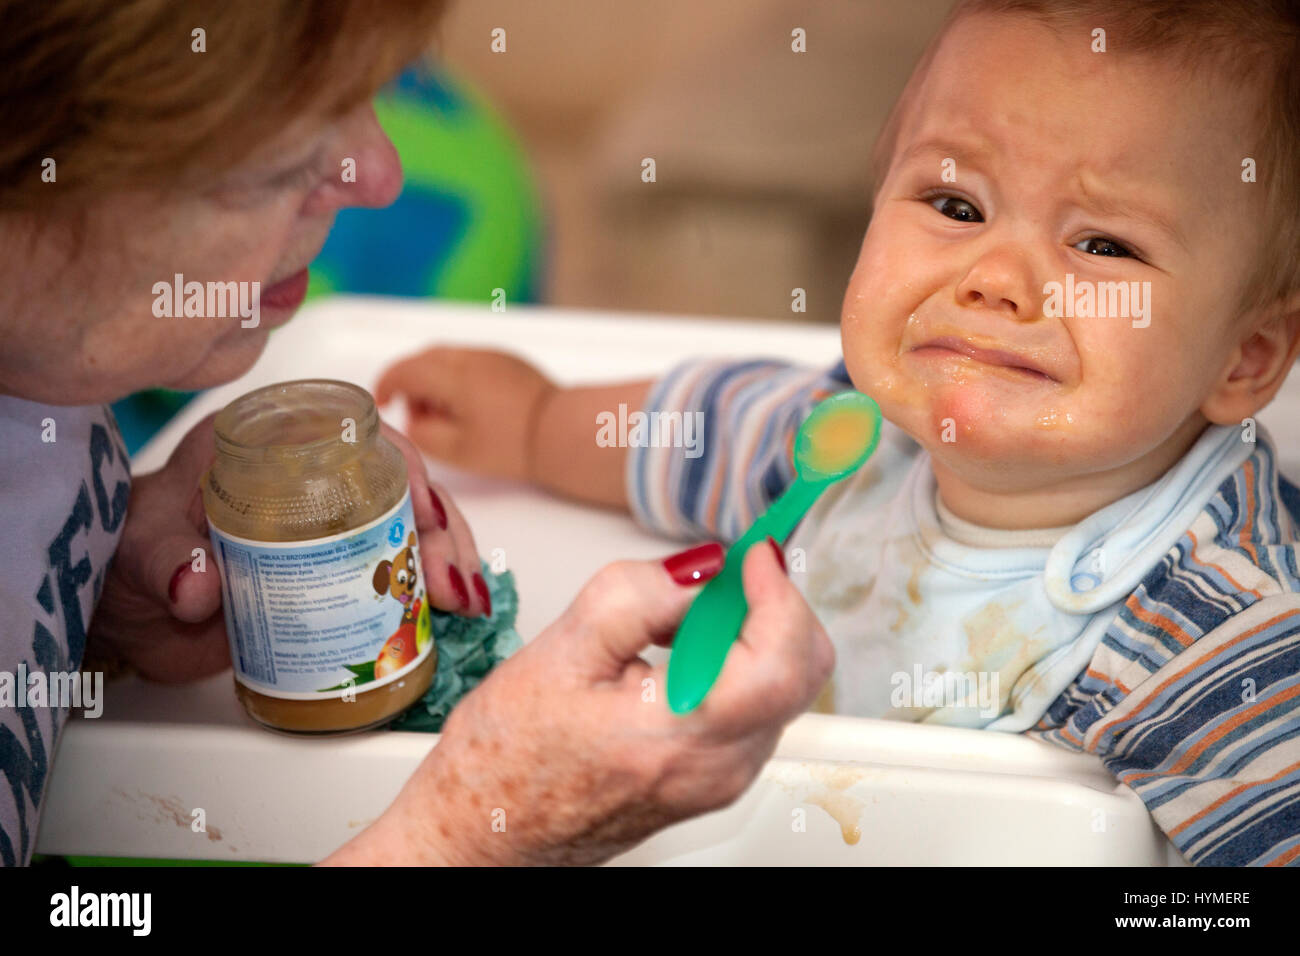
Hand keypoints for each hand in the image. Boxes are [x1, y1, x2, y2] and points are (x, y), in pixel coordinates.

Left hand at [87, 410, 489, 681]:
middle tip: (445, 577)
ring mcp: (334, 525)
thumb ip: (166, 564)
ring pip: (410, 526)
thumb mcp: (144, 552)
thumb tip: (196, 586)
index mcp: (271, 443)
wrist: (132, 610)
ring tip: (463, 600)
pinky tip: (461, 608)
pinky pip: (400, 568)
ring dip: (445, 558)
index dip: (398, 461)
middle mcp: (315, 476)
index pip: (351, 433)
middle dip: (438, 527)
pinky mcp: (343, 572)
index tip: (421, 503)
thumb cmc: (136, 555)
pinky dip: (433, 586)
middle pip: (397, 485)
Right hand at [325, 540, 833, 865]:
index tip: (752, 554)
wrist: (483, 830)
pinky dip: (734, 665)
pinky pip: (753, 709)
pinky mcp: (714, 780)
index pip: (781, 657)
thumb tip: (703, 565)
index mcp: (682, 736)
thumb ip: (638, 594)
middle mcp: (718, 768)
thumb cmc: (505, 757)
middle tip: (722, 575)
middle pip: (800, 673)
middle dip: (773, 607)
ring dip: (749, 636)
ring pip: (781, 689)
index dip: (777, 591)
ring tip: (675, 620)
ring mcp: (721, 780)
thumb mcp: (560, 650)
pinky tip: (674, 653)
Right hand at [375, 346, 556, 482]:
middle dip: (412, 381)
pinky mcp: (511, 363)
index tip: (382, 402)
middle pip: (427, 357)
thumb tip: (412, 422)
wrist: (562, 433)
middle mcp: (472, 357)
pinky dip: (458, 378)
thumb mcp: (459, 450)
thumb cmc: (511, 446)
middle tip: (414, 413)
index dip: (387, 383)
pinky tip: (470, 407)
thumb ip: (425, 434)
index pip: (408, 369)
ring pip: (450, 358)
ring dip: (436, 379)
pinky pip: (472, 362)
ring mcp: (494, 357)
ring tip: (445, 415)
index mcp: (455, 375)